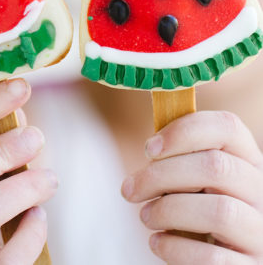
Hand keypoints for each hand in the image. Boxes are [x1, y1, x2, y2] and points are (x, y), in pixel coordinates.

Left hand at [122, 111, 262, 263]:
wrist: (212, 260)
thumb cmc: (193, 215)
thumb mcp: (190, 181)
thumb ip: (179, 160)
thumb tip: (154, 147)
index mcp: (247, 163)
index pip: (228, 127)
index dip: (184, 132)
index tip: (149, 149)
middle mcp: (262, 194)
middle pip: (216, 167)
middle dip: (160, 176)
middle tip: (129, 190)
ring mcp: (261, 233)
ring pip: (220, 212)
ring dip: (168, 211)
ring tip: (147, 217)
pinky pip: (213, 257)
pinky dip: (175, 248)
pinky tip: (159, 242)